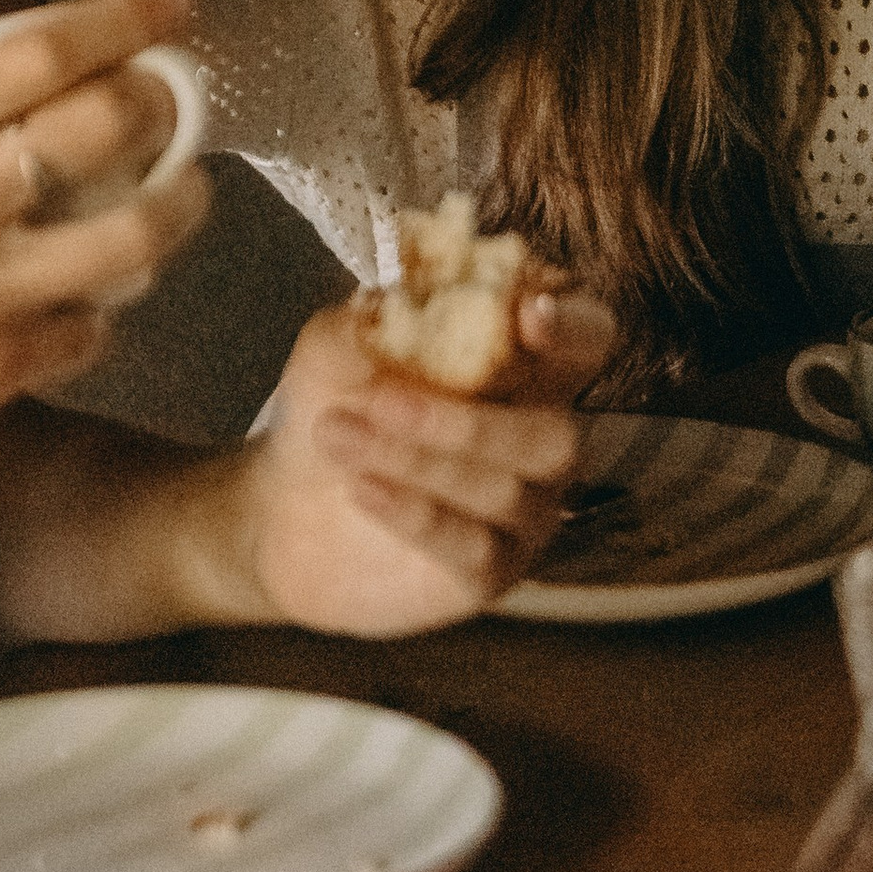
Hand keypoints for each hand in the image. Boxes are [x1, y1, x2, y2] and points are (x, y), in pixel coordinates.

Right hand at [0, 0, 210, 451]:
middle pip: (101, 123)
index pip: (36, 50)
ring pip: (130, 228)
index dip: (121, 20)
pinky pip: (89, 325)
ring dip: (175, 203)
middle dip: (158, 102)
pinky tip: (81, 298)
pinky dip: (96, 310)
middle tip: (169, 100)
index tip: (168, 6)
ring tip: (182, 191)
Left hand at [227, 290, 617, 635]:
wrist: (283, 510)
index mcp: (528, 372)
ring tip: (336, 435)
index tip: (525, 312)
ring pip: (504, 493)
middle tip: (381, 400)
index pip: (588, 341)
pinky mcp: (489, 574)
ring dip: (416, 460)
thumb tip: (397, 297)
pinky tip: (361, 489)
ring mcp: (522, 515)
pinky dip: (416, 514)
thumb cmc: (334, 408)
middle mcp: (542, 442)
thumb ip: (373, 318)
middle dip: (470, 422)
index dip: (572, 326)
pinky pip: (474, 549)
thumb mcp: (336, 348)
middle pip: (555, 436)